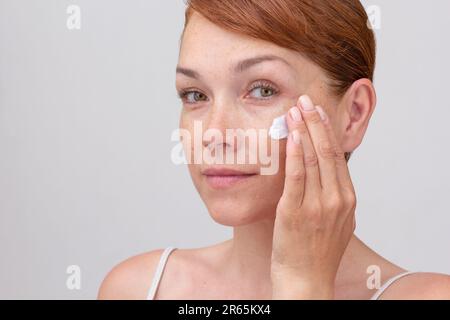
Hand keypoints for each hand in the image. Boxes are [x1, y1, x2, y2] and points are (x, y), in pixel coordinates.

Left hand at [270, 95, 356, 299]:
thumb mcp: (336, 222)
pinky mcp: (295, 213)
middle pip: (327, 151)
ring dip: (302, 130)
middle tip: (305, 100)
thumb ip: (333, 196)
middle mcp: (336, 199)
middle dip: (315, 122)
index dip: (326, 131)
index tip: (317, 111)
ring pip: (312, 159)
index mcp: (347, 199)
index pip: (337, 156)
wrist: (306, 281)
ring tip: (294, 110)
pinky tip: (288, 136)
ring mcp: (317, 206)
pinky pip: (296, 177)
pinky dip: (293, 154)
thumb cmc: (317, 252)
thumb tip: (324, 172)